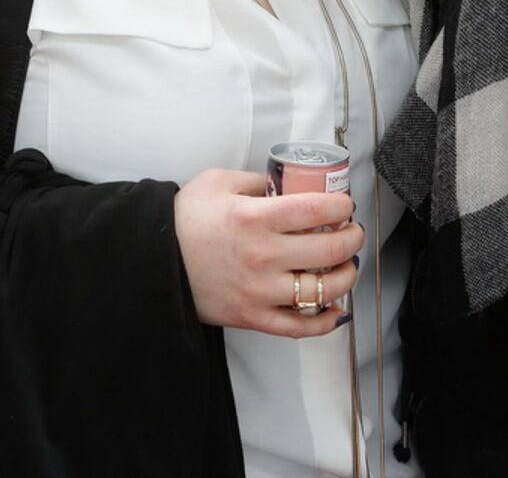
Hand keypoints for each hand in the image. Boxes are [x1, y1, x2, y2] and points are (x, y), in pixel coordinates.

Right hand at [174, 168, 364, 337]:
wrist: (153, 260)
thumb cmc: (185, 220)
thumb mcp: (218, 182)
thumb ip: (257, 181)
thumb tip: (290, 184)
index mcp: (254, 218)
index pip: (316, 209)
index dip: (341, 205)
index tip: (345, 204)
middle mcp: (261, 255)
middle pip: (329, 249)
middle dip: (352, 238)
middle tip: (353, 232)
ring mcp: (259, 290)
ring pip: (322, 290)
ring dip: (346, 277)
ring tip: (347, 266)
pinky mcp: (252, 316)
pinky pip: (298, 326)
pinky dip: (325, 321)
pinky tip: (336, 309)